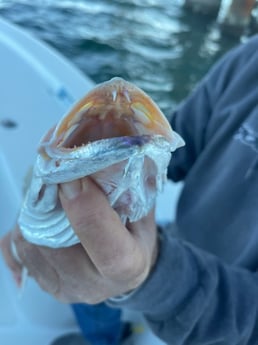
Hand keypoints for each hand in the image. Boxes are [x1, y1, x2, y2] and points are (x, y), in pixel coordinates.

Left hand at [0, 177, 157, 302]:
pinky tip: (43, 216)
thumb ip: (129, 187)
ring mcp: (64, 288)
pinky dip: (25, 225)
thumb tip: (107, 154)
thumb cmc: (133, 237)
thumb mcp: (142, 209)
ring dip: (35, 213)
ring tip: (52, 197)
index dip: (87, 210)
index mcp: (129, 267)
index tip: (74, 179)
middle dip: (51, 205)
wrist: (122, 269)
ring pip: (31, 245)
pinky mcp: (44, 284)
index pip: (108, 249)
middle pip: (57, 244)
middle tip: (57, 179)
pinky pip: (18, 251)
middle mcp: (93, 285)